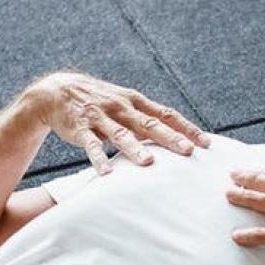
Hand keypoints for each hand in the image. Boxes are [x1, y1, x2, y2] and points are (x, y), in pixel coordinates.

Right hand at [24, 72, 210, 174]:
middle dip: (170, 138)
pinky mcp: (81, 127)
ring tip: (148, 163)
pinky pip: (91, 145)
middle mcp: (121, 107)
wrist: (58, 91)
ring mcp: (101, 116)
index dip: (186, 128)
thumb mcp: (124, 106)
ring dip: (134, 148)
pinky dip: (98, 158)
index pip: (166, 114)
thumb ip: (145, 121)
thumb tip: (174, 139)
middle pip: (150, 123)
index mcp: (135, 102)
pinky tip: (106, 174)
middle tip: (188, 152)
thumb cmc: (99, 103)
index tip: (206, 143)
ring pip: (121, 134)